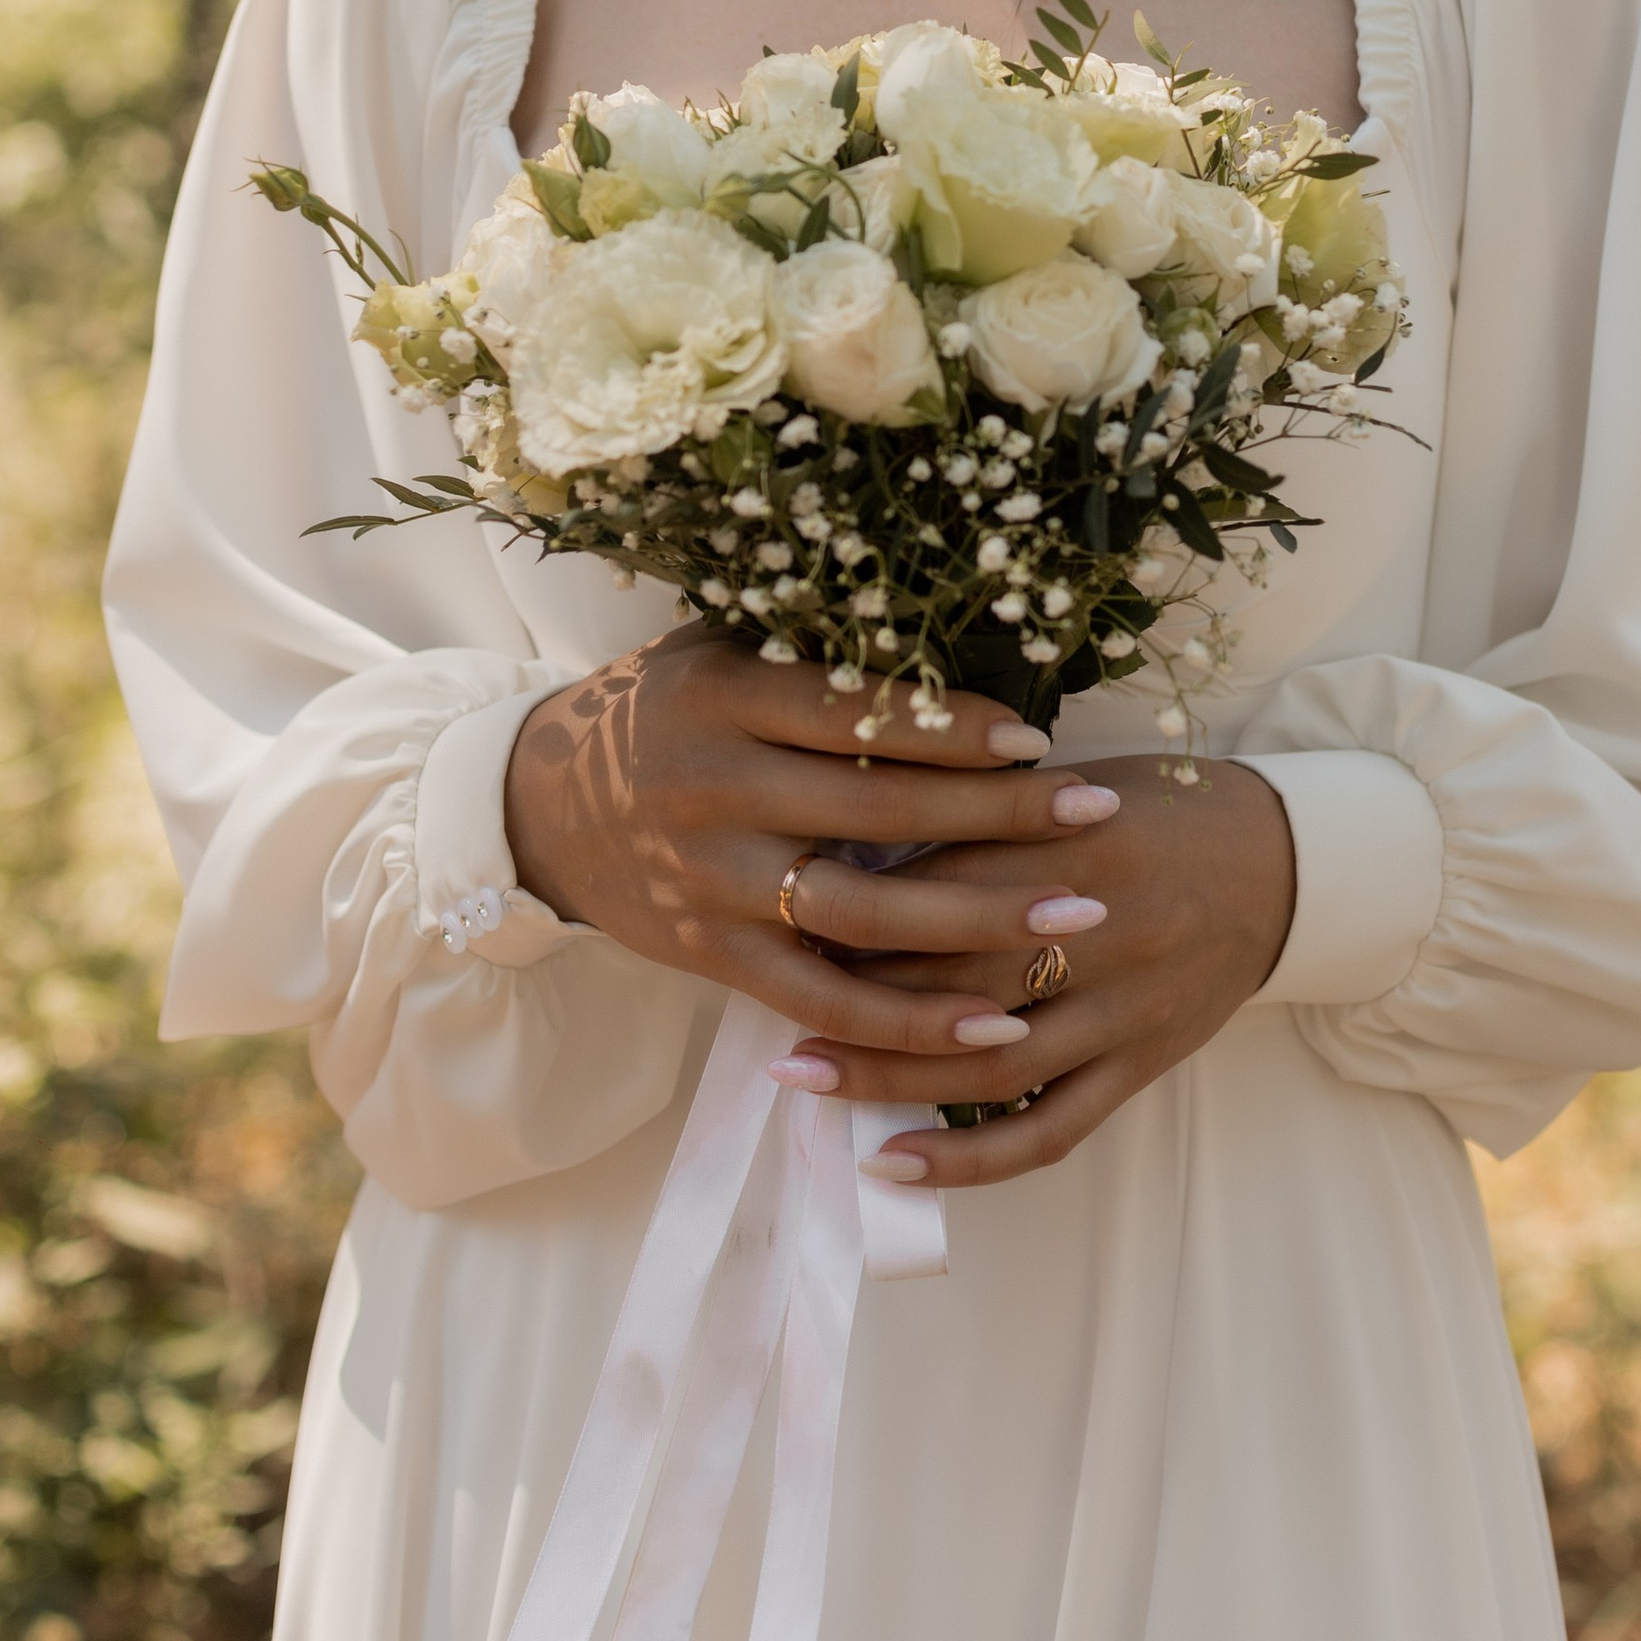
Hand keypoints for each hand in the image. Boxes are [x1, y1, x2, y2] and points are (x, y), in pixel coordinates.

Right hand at [502, 621, 1127, 1068]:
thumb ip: (813, 642)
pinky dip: (909, 1021)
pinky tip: (993, 1027)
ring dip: (977, 920)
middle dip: (998, 816)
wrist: (543, 809)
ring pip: (863, 911)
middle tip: (1096, 815)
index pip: (853, 712)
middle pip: (877, 811)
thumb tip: (950, 613)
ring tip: (1076, 913)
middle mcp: (713, 790)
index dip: (949, 726)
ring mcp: (712, 881)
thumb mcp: (719, 646)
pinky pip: (823, 1000)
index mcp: (722, 697)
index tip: (1035, 737)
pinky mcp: (715, 956)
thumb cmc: (668, 709)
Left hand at [773, 755, 1295, 1188]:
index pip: (944, 877)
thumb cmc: (1156, 809)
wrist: (1281, 864)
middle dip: (852, 985)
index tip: (780, 899)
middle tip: (761, 990)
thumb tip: (854, 835)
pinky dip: (968, 1157)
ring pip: (987, 1061)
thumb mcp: (1073, 785)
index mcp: (1074, 839)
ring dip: (885, 1072)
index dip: (859, 896)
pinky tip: (893, 1163)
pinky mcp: (1140, 1066)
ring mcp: (1121, 1008)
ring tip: (800, 1074)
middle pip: (954, 969)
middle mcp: (1097, 928)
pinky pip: (1047, 1130)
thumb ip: (980, 813)